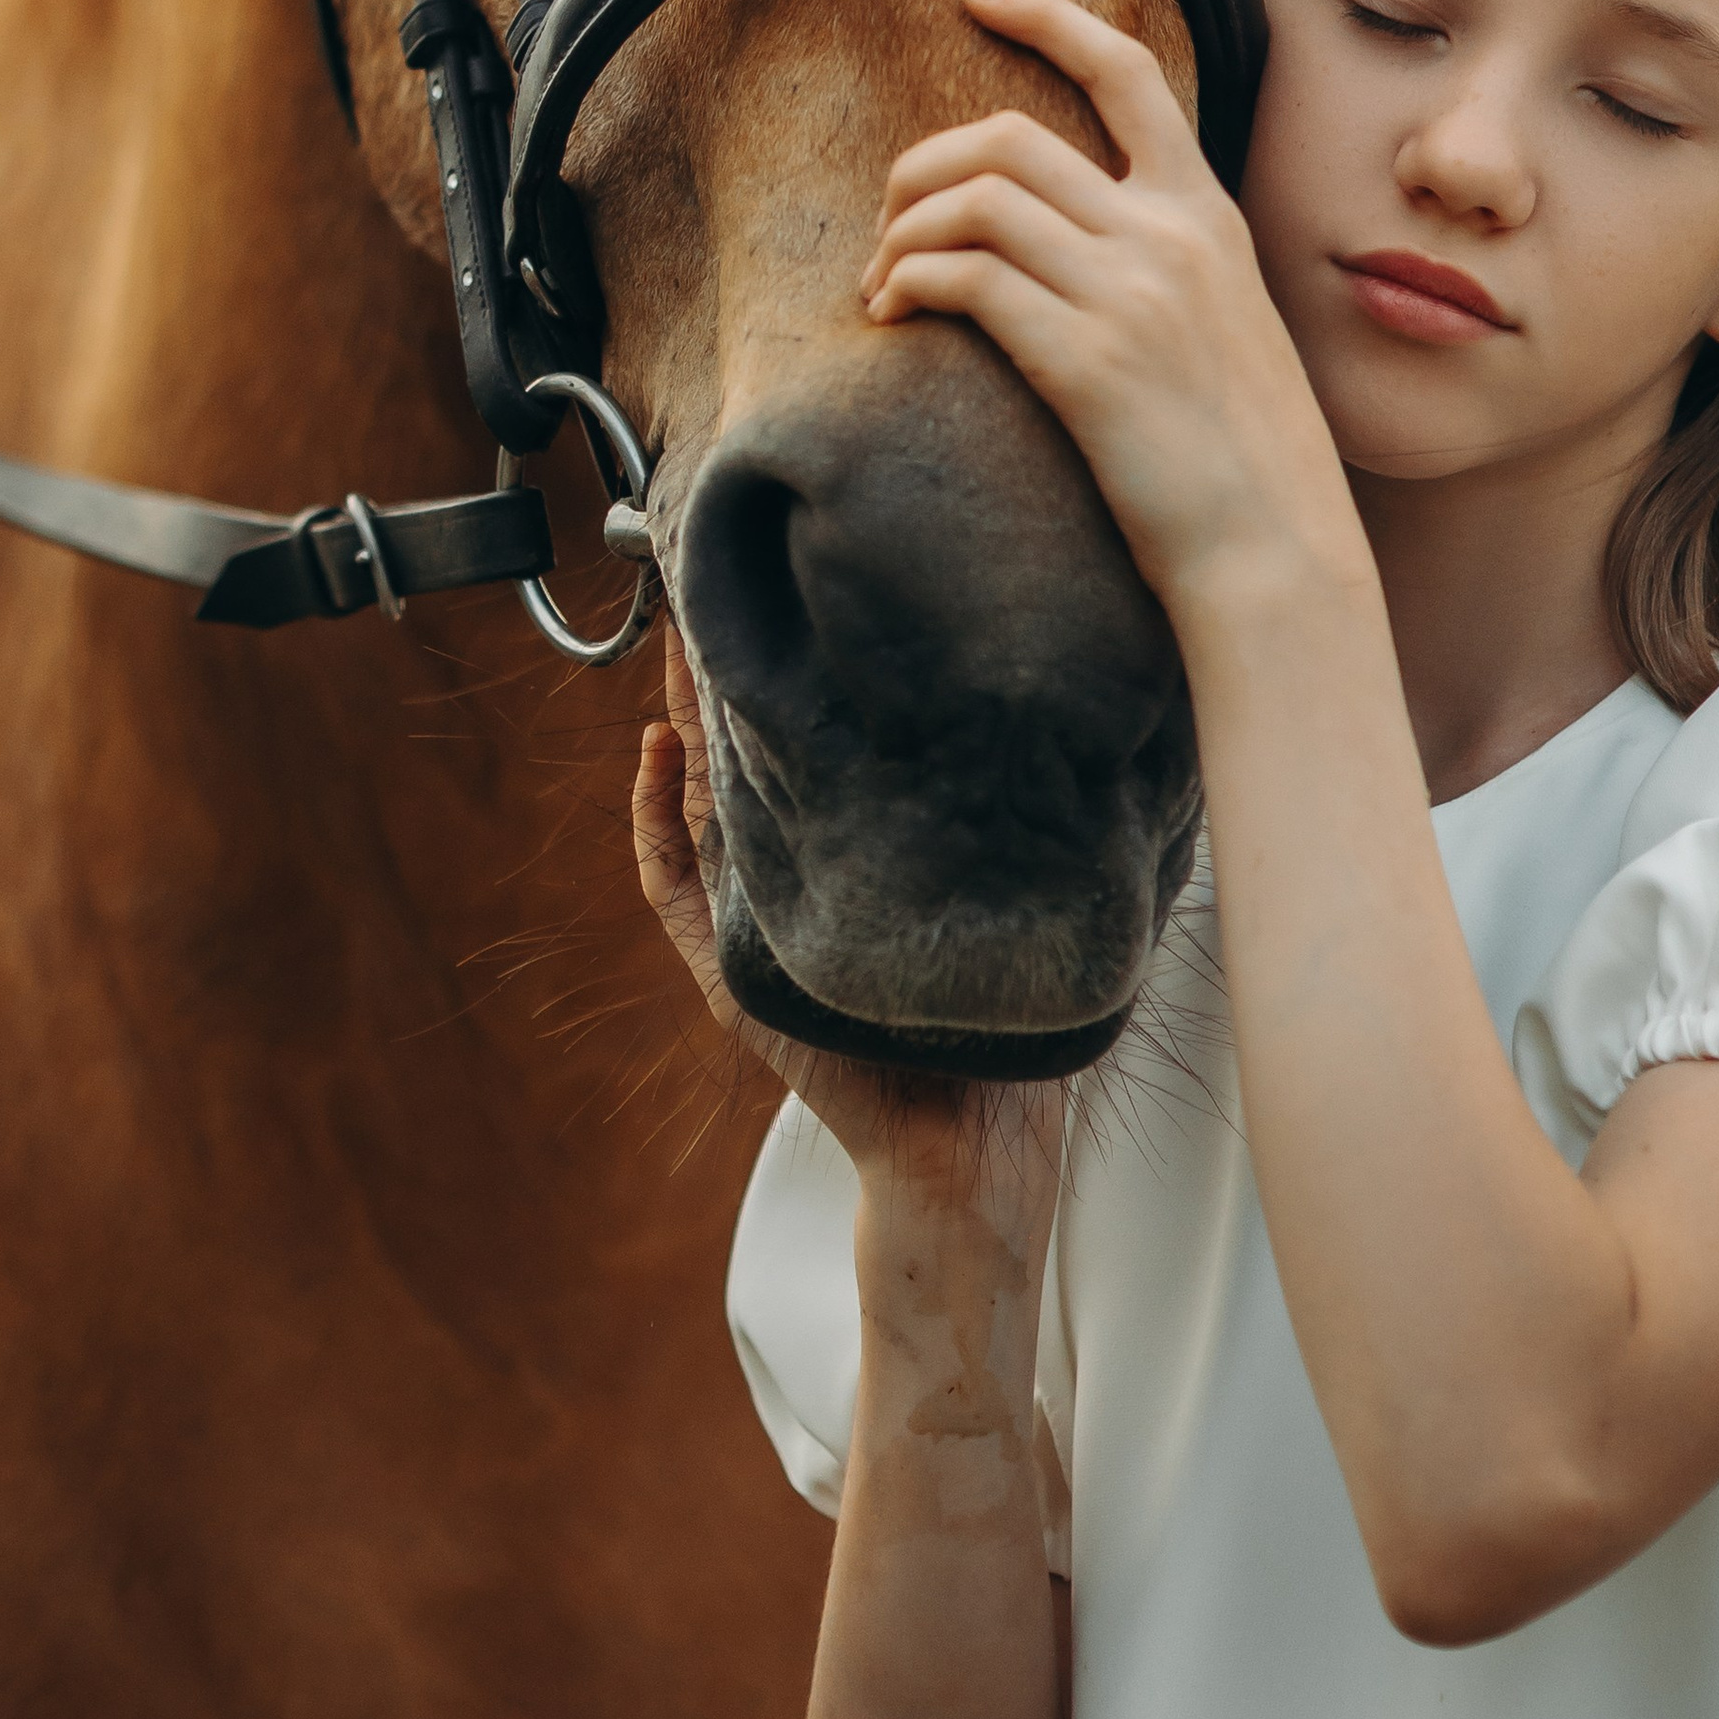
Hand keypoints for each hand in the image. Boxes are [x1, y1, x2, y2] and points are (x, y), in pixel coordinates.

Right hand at [633, 626, 1062, 1234]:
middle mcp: (799, 877)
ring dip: (681, 717)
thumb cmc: (1001, 1022)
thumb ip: (1012, 814)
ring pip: (699, 798)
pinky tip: (656, 751)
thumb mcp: (1008, 888)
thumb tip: (1067, 710)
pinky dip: (651, 819)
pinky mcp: (727, 967)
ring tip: (678, 639)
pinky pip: (669, 883)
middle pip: (748, 752)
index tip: (803, 588)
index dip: (801, 666)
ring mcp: (755, 919)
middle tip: (715, 583)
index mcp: (862, 855)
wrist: (967, 1135)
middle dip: (728, 669)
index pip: (819, 741)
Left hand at [858, 0, 1367, 629]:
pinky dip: (911, 283)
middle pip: (1009, 135)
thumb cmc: (1243, 457)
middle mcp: (1168, 237)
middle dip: (922, 164)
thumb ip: (1166, 265)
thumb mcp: (1227, 325)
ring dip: (902, 234)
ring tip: (883, 282)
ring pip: (974, 202)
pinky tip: (894, 316)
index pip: (1126, 71)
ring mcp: (1129, 294)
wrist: (1277, 550)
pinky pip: (967, 278)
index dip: (1042, 17)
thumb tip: (1075, 241)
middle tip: (891, 220)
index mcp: (1206, 216)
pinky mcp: (1086, 360)